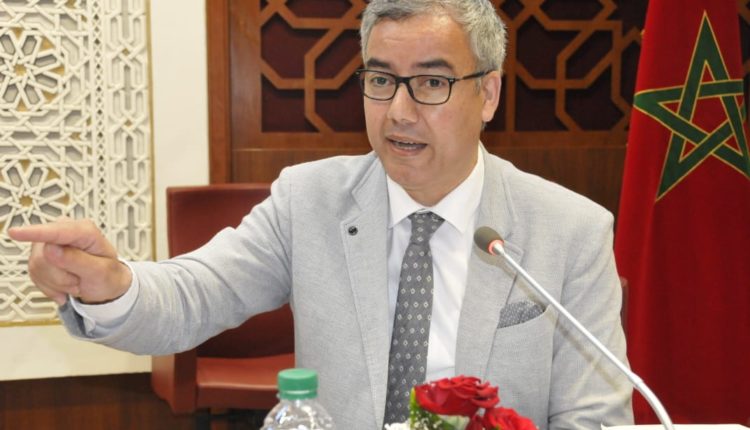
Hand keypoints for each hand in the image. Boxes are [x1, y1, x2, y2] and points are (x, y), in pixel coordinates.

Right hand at [8, 218, 131, 305]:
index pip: (57, 231)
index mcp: (84, 231)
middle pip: (44, 256)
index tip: (15, 233)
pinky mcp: (40, 256)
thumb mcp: (101, 271)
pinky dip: (50, 287)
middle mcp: (64, 232)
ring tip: (75, 282)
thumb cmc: (108, 275)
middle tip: (78, 281)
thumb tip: (52, 249)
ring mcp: (49, 243)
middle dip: (60, 276)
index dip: (35, 233)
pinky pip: (33, 274)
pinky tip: (64, 287)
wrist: (106, 285)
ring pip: (36, 267)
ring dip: (56, 283)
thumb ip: (78, 260)